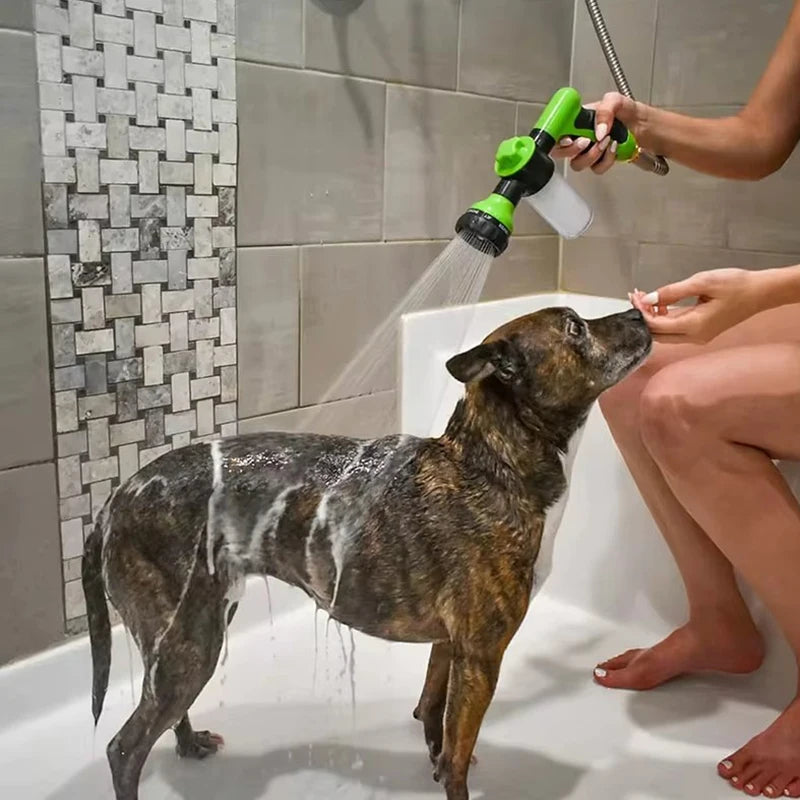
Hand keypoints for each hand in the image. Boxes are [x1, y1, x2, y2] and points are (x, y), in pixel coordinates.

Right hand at [552, 92, 645, 174]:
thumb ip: (605, 111)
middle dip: (572, 149)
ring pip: (577, 164)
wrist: (646, 127)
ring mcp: (588, 151)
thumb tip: (598, 131)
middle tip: (586, 141)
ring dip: (592, 155)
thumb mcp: (616, 100)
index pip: (555, 131)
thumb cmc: (629, 112)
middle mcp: (579, 136)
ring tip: (606, 142)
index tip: (566, 138)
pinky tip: (614, 148)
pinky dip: (606, 160)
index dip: (555, 138)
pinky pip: (596, 168)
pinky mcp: (599, 162)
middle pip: (560, 152)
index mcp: (577, 120)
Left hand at [631, 269, 764, 340]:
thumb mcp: (702, 282)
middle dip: (643, 315)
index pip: (656, 325)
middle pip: (657, 333)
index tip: (634, 296)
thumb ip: (673, 291)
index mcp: (693, 326)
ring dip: (653, 316)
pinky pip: (676, 329)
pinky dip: (664, 318)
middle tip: (635, 296)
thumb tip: (649, 298)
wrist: (761, 292)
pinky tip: (661, 303)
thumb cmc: (735, 285)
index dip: (641, 312)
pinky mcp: (701, 333)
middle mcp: (694, 337)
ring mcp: (698, 337)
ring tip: (645, 297)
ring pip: (665, 333)